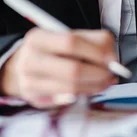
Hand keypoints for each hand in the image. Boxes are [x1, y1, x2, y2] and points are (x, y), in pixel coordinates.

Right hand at [0, 29, 117, 106]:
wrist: (22, 65)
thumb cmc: (54, 49)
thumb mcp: (70, 35)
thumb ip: (96, 41)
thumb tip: (113, 61)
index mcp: (38, 37)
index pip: (71, 42)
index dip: (96, 52)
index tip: (112, 60)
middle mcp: (30, 59)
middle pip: (72, 70)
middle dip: (98, 74)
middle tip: (111, 75)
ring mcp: (30, 82)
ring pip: (71, 89)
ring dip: (95, 87)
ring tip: (105, 81)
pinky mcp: (35, 100)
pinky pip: (67, 100)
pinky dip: (83, 95)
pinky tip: (89, 88)